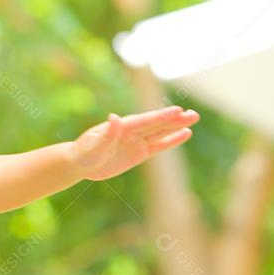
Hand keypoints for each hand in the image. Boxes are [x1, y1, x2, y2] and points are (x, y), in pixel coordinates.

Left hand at [69, 105, 199, 180]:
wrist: (79, 163)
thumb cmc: (84, 153)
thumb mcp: (94, 146)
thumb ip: (106, 134)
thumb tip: (114, 117)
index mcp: (121, 127)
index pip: (144, 121)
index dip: (160, 117)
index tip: (176, 111)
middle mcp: (131, 131)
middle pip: (156, 124)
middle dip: (174, 119)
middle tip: (193, 114)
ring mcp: (136, 141)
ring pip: (160, 132)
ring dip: (176, 126)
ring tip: (194, 118)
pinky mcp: (139, 152)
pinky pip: (158, 146)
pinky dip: (171, 140)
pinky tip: (185, 133)